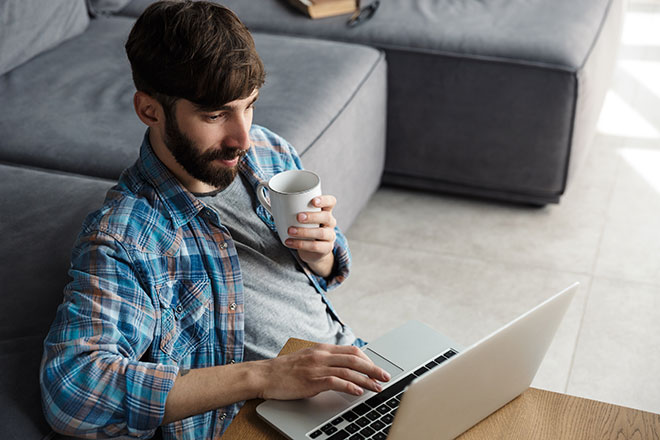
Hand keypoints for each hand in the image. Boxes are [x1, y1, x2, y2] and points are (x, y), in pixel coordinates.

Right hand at [256, 344, 390, 399]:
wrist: (265, 375)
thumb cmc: (285, 370)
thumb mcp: (307, 358)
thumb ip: (324, 360)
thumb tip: (342, 367)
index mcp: (322, 349)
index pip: (352, 351)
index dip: (367, 360)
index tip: (376, 369)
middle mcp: (322, 355)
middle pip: (355, 359)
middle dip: (373, 368)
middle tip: (385, 377)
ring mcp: (317, 367)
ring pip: (349, 370)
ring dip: (367, 380)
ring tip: (377, 387)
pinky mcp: (312, 380)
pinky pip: (335, 381)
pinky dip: (350, 386)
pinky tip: (358, 392)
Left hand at [285, 195, 337, 276]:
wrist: (313, 251)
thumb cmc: (304, 228)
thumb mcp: (300, 217)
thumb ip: (291, 207)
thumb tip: (268, 196)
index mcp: (325, 211)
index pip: (331, 202)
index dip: (324, 200)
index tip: (313, 201)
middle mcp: (330, 222)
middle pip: (327, 217)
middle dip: (312, 216)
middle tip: (298, 217)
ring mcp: (330, 236)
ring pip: (321, 233)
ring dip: (304, 231)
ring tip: (290, 231)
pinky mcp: (326, 248)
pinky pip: (315, 246)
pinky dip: (300, 244)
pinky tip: (289, 242)